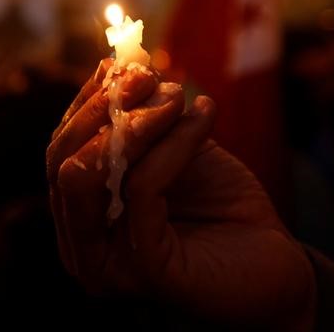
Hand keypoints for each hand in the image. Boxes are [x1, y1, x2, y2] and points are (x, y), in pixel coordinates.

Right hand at [47, 60, 315, 329]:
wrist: (274, 261)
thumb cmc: (219, 206)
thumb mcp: (172, 149)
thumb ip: (140, 118)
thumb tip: (118, 65)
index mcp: (81, 215)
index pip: (60, 149)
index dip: (84, 101)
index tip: (119, 63)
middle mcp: (81, 245)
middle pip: (59, 161)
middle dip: (100, 108)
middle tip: (145, 75)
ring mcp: (107, 264)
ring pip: (88, 174)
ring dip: (133, 122)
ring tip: (177, 95)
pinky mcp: (144, 270)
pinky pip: (141, 189)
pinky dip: (171, 145)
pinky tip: (204, 117)